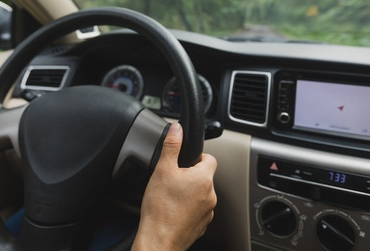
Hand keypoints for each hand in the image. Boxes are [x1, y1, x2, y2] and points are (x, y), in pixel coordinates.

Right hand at [132, 122, 216, 250]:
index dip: (196, 156)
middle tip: (171, 180)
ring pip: (200, 194)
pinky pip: (197, 210)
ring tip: (170, 196)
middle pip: (204, 177)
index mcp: (204, 178)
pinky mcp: (201, 226)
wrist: (158, 241)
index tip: (184, 161)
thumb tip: (178, 128)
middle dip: (189, 175)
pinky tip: (172, 210)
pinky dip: (187, 208)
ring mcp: (207, 212)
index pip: (210, 158)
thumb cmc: (160, 208)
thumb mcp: (162, 170)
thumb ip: (172, 145)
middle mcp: (211, 195)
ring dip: (189, 192)